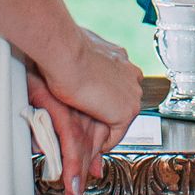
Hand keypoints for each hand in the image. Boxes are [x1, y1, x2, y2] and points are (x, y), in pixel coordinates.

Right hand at [28, 27, 141, 194]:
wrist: (66, 52)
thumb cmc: (62, 49)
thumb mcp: (75, 56)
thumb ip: (80, 65)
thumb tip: (70, 67)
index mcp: (119, 58)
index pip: (114, 90)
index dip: (100, 105)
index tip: (89, 115)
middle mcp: (130, 74)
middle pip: (117, 106)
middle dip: (103, 120)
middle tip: (86, 137)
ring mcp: (132, 93)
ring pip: (117, 121)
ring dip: (101, 133)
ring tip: (84, 145)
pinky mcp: (127, 111)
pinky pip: (114, 136)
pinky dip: (101, 144)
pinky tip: (86, 145)